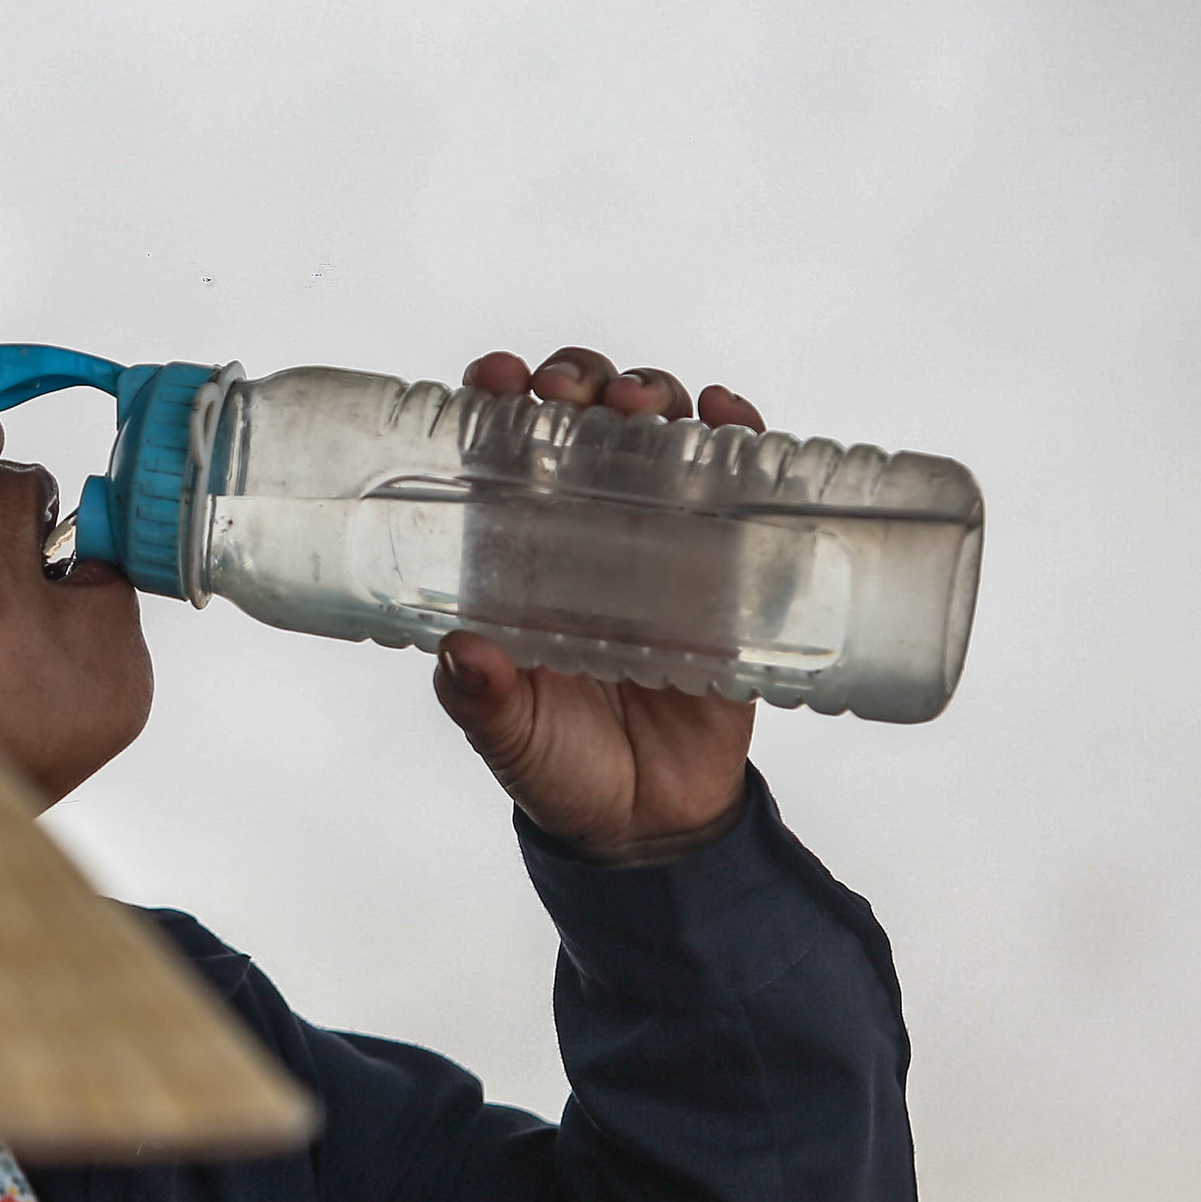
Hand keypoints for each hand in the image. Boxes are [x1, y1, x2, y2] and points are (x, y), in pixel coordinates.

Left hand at [435, 347, 763, 862]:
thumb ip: (481, 699)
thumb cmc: (558, 767)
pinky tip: (730, 417)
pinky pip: (737, 484)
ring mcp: (656, 541)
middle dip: (579, 383)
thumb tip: (462, 650)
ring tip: (644, 407)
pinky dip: (738, 435)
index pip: (499, 451)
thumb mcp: (508, 734)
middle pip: (582, 422)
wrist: (649, 823)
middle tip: (574, 394)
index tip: (497, 378)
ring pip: (657, 435)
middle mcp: (581, 532)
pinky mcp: (725, 566)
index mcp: (513, 556)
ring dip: (652, 397)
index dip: (497, 399)